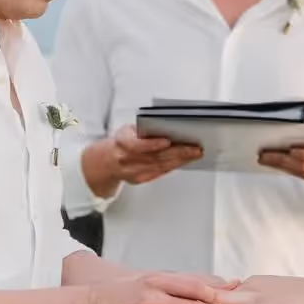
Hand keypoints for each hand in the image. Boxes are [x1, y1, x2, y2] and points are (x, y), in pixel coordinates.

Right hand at [83, 124, 202, 197]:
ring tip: (195, 153)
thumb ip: (144, 129)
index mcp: (122, 142)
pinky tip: (185, 160)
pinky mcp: (142, 178)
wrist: (108, 161)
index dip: (152, 144)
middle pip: (156, 157)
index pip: (137, 145)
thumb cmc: (121, 141)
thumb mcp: (128, 130)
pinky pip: (162, 171)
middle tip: (194, 148)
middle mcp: (127, 159)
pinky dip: (175, 165)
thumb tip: (167, 125)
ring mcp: (134, 171)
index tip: (167, 141)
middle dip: (178, 152)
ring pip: (161, 165)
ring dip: (181, 159)